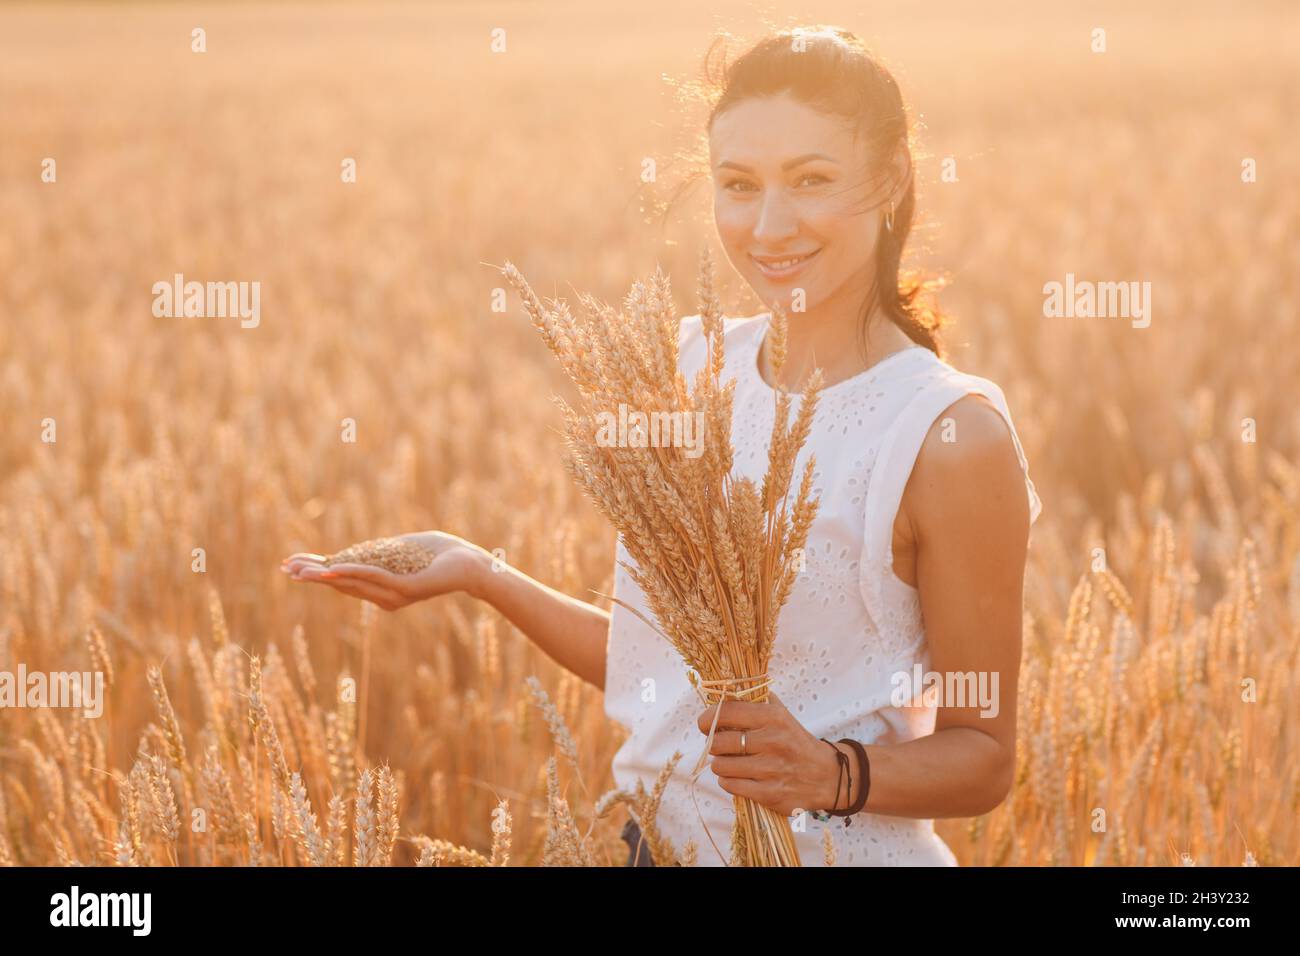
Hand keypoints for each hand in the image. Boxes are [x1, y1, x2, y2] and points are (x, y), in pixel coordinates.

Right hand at [280, 531, 489, 611]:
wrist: (470, 564)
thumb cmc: (439, 554)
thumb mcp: (400, 551)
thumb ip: (378, 554)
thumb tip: (359, 551)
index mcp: (380, 588)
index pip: (342, 580)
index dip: (316, 572)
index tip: (291, 565)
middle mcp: (384, 596)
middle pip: (341, 585)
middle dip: (312, 576)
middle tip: (285, 569)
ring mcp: (395, 594)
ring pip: (353, 583)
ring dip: (325, 576)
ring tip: (301, 571)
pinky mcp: (408, 589)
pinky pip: (375, 578)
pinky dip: (354, 572)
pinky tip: (334, 567)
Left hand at [696, 692, 846, 816]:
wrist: (828, 776)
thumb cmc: (796, 742)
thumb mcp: (782, 715)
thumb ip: (756, 701)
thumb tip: (725, 690)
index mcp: (773, 717)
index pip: (727, 712)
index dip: (707, 718)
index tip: (704, 724)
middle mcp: (772, 741)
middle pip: (719, 742)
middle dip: (713, 744)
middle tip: (719, 745)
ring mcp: (771, 769)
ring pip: (721, 766)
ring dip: (720, 764)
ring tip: (729, 762)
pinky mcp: (769, 794)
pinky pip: (731, 786)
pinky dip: (728, 781)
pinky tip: (737, 776)